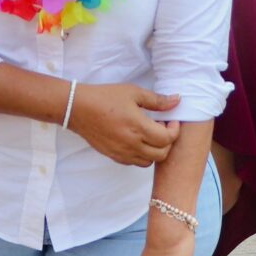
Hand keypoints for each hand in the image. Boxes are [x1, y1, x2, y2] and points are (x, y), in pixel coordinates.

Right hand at [66, 83, 180, 166]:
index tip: (171, 120)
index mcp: (138, 127)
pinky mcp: (114, 156)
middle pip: (162, 154)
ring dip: (155, 150)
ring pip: (149, 162)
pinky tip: (136, 140)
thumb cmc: (105, 97)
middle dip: (167, 142)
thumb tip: (177, 100)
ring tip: (149, 135)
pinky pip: (134, 162)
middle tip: (161, 127)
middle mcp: (132, 144)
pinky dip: (141, 155)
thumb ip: (157, 100)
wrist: (78, 108)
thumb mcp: (133, 93)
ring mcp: (122, 153)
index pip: (168, 139)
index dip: (175, 130)